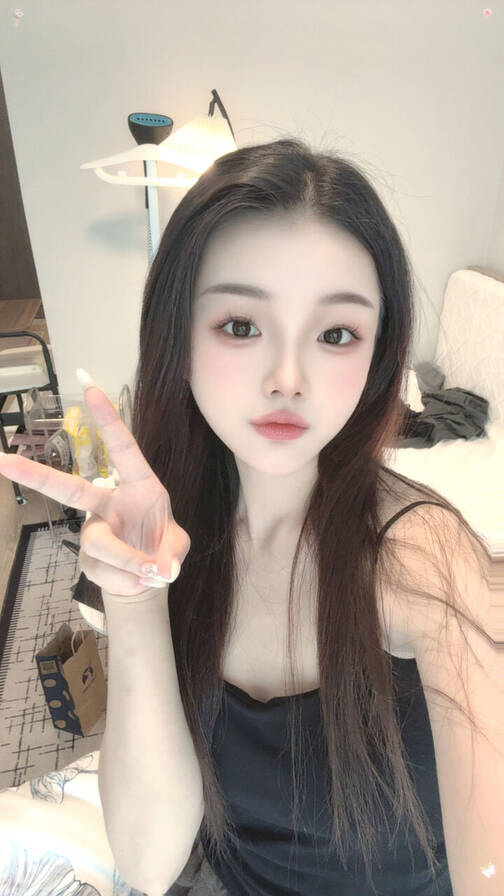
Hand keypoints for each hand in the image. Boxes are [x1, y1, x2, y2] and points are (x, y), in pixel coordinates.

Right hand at [0, 382, 189, 599]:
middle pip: (69, 489)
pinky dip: (131, 580)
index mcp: (137, 486)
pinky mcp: (88, 559)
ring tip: (152, 571)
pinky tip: (140, 579)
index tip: (90, 387)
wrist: (147, 579)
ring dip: (128, 560)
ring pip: (100, 543)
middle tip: (1, 460)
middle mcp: (108, 503)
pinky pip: (107, 571)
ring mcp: (94, 530)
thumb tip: (160, 568)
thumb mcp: (177, 547)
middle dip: (34, 474)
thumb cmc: (161, 548)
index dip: (108, 420)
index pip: (123, 449)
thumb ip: (172, 552)